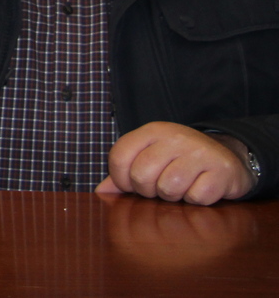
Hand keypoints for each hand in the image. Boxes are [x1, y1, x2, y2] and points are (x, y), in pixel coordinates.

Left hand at [96, 122, 253, 204]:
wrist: (229, 156)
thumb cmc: (181, 160)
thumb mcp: (152, 156)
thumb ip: (125, 171)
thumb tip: (102, 191)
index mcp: (152, 131)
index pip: (119, 156)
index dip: (120, 179)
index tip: (130, 186)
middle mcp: (175, 137)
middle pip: (142, 175)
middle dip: (147, 191)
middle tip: (159, 188)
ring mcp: (199, 152)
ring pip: (168, 188)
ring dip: (173, 197)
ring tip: (181, 188)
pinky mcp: (221, 170)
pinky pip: (196, 197)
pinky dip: (195, 200)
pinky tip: (200, 188)